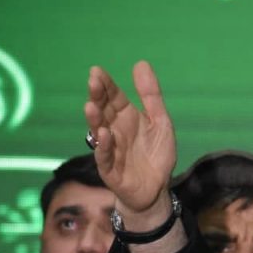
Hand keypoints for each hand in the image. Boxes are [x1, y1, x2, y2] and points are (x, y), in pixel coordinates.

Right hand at [84, 61, 176, 219]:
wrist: (157, 189)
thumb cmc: (156, 155)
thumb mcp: (160, 122)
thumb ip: (151, 96)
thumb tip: (141, 63)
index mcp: (126, 118)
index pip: (113, 97)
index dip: (106, 85)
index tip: (97, 71)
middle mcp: (114, 130)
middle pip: (103, 111)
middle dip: (97, 96)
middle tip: (93, 81)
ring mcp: (110, 150)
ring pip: (98, 132)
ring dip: (94, 119)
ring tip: (92, 105)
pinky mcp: (110, 170)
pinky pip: (105, 157)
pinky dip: (104, 146)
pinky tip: (105, 135)